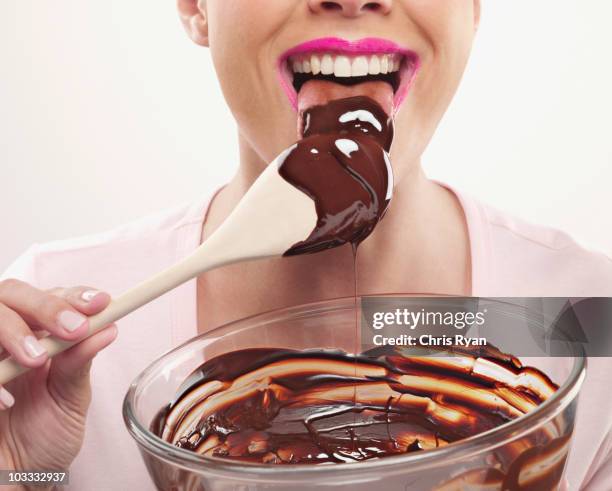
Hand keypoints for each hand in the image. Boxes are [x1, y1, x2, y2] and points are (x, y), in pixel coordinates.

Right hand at [0, 279, 116, 479]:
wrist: (18, 478)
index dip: (72, 296)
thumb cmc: (44, 438)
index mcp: (37, 337)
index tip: (99, 303)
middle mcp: (6, 339)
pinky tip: (5, 400)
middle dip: (45, 306)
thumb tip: (108, 327)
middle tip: (73, 329)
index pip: (50, 297)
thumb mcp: (70, 400)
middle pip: (11, 294)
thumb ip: (79, 363)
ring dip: (14, 330)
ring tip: (37, 360)